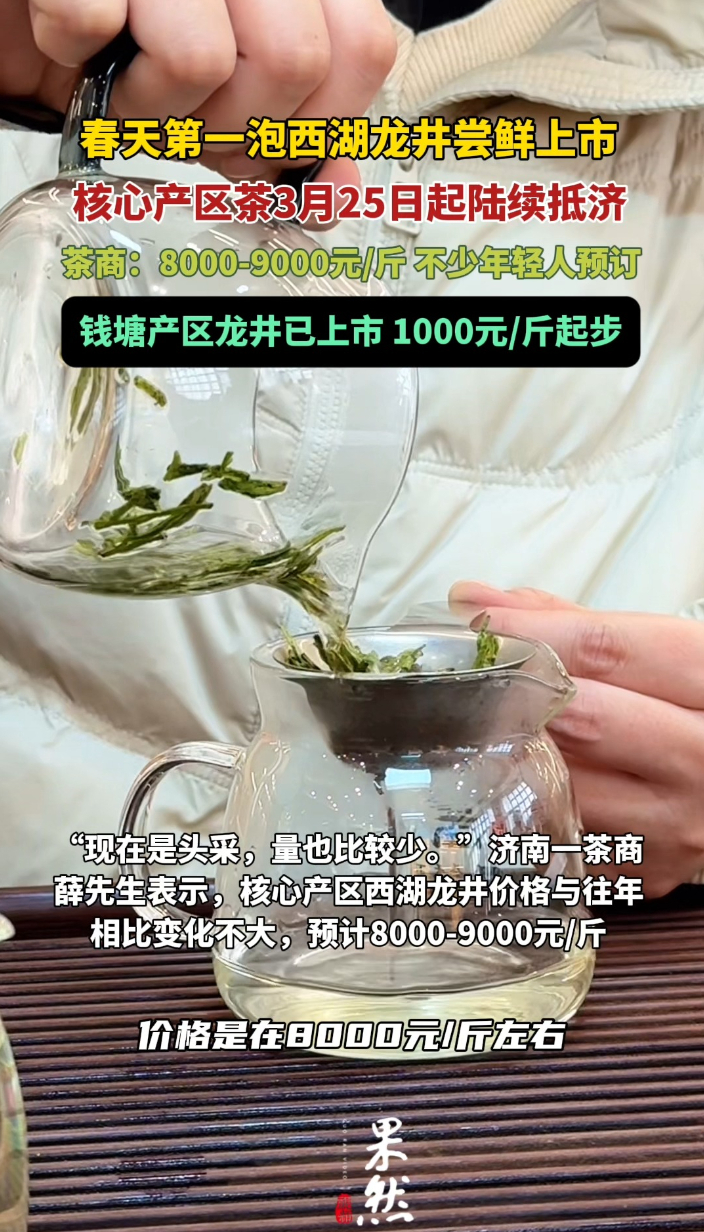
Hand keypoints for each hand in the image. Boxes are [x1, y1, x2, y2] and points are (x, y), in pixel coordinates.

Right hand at [1, 0, 395, 189]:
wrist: (46, 27)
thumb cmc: (144, 56)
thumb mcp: (232, 108)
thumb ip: (294, 144)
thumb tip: (340, 189)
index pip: (361, 51)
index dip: (316, 119)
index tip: (273, 135)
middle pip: (292, 64)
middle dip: (237, 126)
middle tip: (194, 115)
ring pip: (202, 57)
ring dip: (155, 106)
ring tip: (133, 83)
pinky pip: (93, 21)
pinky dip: (79, 58)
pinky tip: (83, 48)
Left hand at [449, 580, 703, 897]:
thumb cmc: (692, 711)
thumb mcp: (656, 654)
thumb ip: (571, 625)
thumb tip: (475, 603)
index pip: (608, 651)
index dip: (533, 633)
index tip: (478, 624)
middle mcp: (702, 755)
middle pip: (585, 720)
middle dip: (514, 696)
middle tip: (466, 681)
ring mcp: (676, 820)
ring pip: (566, 783)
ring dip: (515, 754)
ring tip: (478, 730)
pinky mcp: (648, 867)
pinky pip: (566, 833)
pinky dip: (529, 805)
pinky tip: (509, 783)